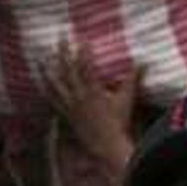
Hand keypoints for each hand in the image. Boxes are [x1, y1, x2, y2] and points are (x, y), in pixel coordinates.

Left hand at [45, 41, 138, 170]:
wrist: (106, 146)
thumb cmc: (118, 123)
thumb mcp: (127, 99)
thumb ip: (133, 79)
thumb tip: (144, 63)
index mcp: (93, 91)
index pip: (86, 66)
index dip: (83, 52)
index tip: (82, 40)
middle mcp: (79, 96)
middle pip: (67, 70)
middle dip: (63, 53)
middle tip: (59, 39)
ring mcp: (70, 106)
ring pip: (56, 84)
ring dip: (49, 70)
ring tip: (42, 59)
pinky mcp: (66, 115)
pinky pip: (53, 100)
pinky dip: (48, 91)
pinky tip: (43, 84)